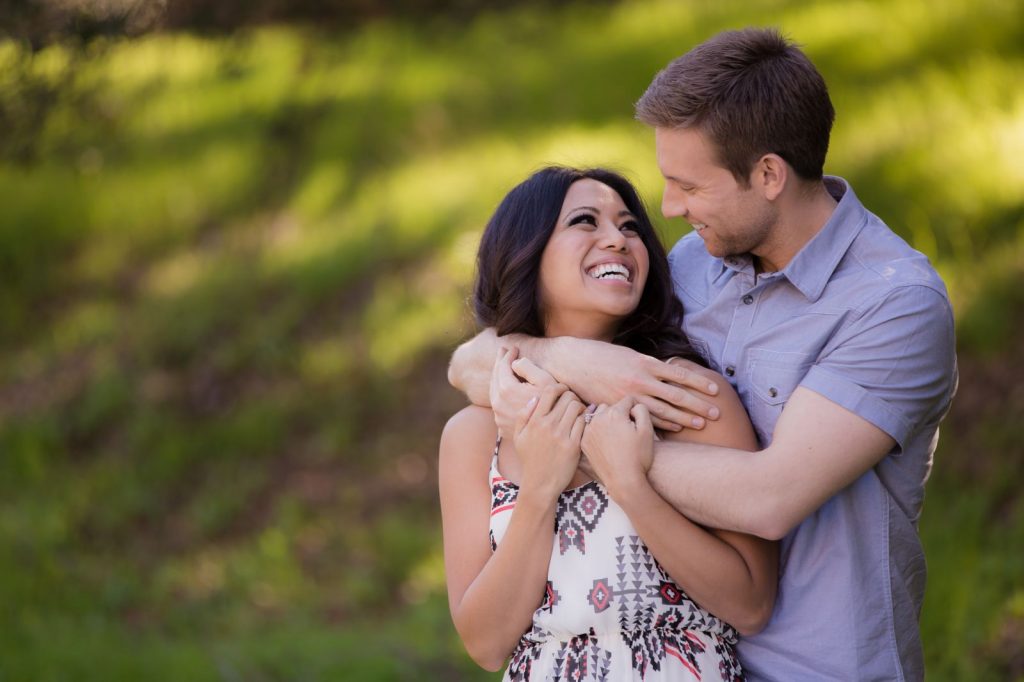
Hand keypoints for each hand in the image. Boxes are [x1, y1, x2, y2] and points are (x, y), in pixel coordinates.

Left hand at [489, 346, 556, 437]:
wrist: (554, 438)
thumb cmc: (555, 406)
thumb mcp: (546, 381)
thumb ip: (528, 367)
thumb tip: (513, 363)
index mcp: (507, 391)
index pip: (503, 367)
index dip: (508, 355)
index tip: (513, 347)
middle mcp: (498, 405)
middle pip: (495, 379)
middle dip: (499, 364)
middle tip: (502, 351)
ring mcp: (499, 418)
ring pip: (494, 394)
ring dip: (498, 379)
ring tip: (503, 368)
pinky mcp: (502, 428)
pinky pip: (498, 407)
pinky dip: (500, 394)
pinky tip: (505, 389)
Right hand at [513, 383, 585, 498]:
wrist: (540, 484)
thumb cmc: (530, 459)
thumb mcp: (519, 437)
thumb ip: (523, 415)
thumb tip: (535, 398)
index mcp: (534, 421)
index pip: (549, 391)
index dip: (558, 386)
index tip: (562, 390)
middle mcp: (548, 426)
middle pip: (566, 397)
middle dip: (571, 396)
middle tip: (572, 402)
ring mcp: (561, 435)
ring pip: (577, 407)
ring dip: (580, 406)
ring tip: (579, 412)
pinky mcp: (574, 446)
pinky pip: (583, 423)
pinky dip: (585, 419)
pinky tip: (583, 422)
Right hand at [548, 338, 719, 430]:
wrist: (572, 362)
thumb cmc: (600, 356)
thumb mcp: (627, 354)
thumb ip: (647, 365)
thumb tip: (667, 372)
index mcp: (645, 362)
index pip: (680, 374)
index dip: (699, 383)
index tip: (715, 390)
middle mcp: (641, 379)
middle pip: (678, 395)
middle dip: (699, 405)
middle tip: (717, 413)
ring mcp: (630, 395)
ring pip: (664, 410)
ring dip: (685, 418)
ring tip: (701, 424)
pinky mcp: (619, 406)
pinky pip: (644, 417)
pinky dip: (662, 424)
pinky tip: (676, 429)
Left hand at [580, 397, 653, 499]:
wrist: (624, 481)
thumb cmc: (639, 456)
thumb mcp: (647, 430)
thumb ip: (641, 410)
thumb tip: (632, 405)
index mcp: (615, 413)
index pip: (627, 401)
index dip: (635, 410)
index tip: (637, 422)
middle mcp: (598, 419)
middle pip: (610, 407)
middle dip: (619, 414)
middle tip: (626, 430)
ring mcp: (588, 431)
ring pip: (598, 417)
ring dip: (606, 421)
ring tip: (615, 436)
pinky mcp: (583, 442)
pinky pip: (590, 429)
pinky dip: (596, 432)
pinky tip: (606, 443)